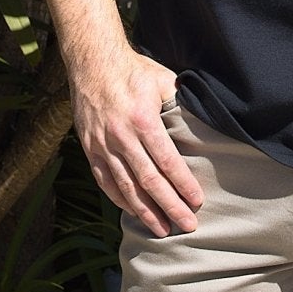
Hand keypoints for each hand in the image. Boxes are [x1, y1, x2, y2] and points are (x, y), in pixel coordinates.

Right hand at [70, 48, 203, 237]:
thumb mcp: (162, 80)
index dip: (183, 185)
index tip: (197, 202)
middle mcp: (121, 136)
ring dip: (145, 211)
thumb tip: (202, 123)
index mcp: (143, 120)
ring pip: (126, 187)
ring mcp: (103, 144)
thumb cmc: (133, 70)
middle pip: (149, 181)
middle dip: (170, 206)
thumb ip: (180, 104)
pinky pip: (105, 180)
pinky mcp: (90, 147)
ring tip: (161, 229)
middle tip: (187, 226)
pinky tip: (132, 212)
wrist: (92, 62)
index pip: (168, 161)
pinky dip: (119, 199)